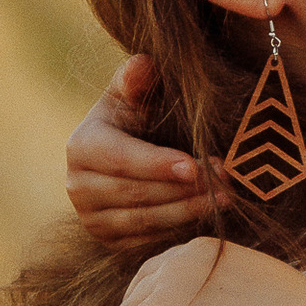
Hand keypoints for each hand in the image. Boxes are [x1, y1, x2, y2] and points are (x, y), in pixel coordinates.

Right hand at [68, 54, 215, 249]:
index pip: (121, 159)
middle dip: (184, 189)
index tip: (194, 167)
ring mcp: (92, 219)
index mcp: (82, 146)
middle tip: (226, 180)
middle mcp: (78, 186)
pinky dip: (179, 230)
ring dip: (189, 211)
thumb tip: (143, 63)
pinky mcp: (109, 241)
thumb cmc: (132, 119)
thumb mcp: (131, 95)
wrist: (122, 155)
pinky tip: (208, 216)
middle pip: (136, 193)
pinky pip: (148, 241)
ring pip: (145, 220)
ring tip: (226, 198)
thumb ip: (135, 80)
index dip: (157, 164)